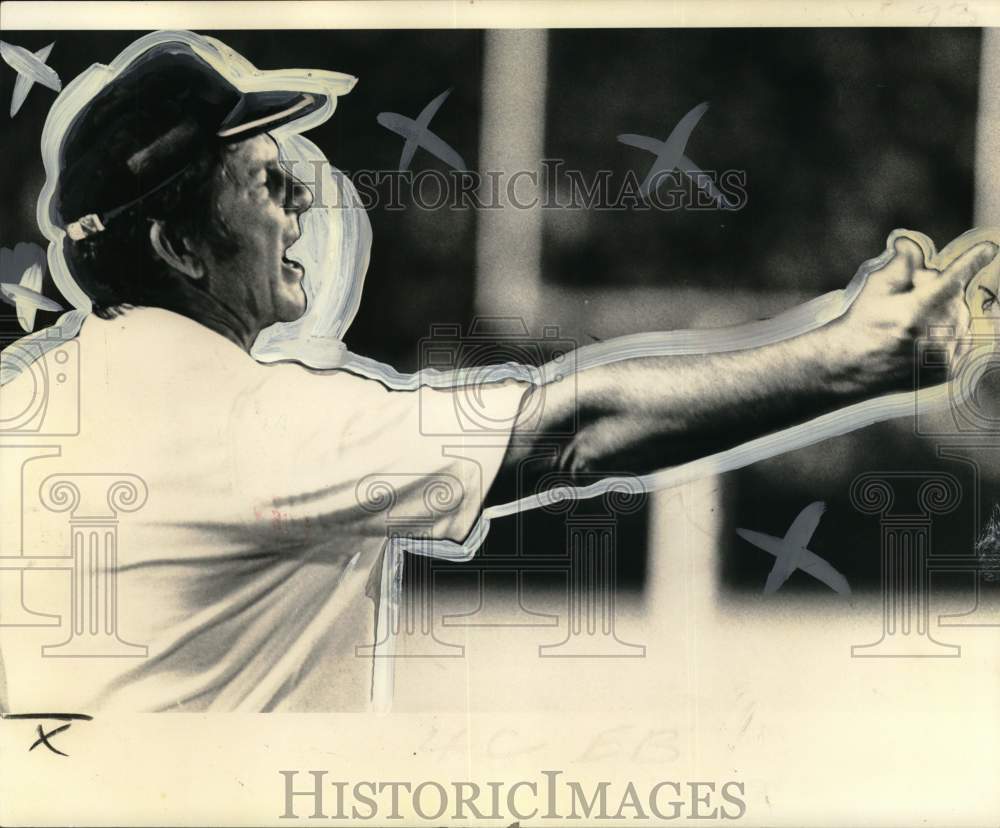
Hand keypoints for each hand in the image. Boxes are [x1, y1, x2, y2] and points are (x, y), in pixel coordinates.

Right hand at [825, 232, 997, 394]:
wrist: (851, 366)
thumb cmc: (860, 324)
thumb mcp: (875, 288)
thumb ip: (900, 264)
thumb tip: (912, 245)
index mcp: (918, 310)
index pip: (954, 278)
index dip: (973, 260)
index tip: (989, 248)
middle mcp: (936, 334)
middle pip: (954, 295)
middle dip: (936, 290)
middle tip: (907, 301)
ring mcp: (945, 354)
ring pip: (961, 317)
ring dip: (944, 311)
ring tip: (912, 323)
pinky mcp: (949, 368)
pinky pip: (962, 339)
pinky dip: (949, 332)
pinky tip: (924, 336)